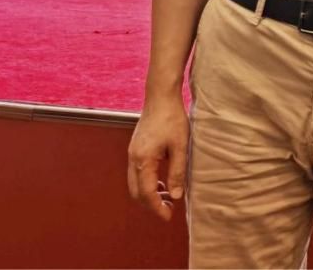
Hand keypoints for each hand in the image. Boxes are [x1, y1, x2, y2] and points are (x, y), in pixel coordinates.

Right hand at [127, 96, 189, 220]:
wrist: (160, 97)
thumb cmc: (172, 118)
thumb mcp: (180, 146)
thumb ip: (178, 171)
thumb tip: (176, 196)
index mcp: (143, 160)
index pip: (147, 193)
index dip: (157, 208)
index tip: (168, 216)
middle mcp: (133, 159)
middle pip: (136, 192)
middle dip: (151, 204)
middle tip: (168, 210)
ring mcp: (132, 153)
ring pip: (135, 184)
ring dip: (148, 194)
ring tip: (167, 197)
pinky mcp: (135, 149)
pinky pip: (137, 173)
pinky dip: (147, 182)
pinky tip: (162, 182)